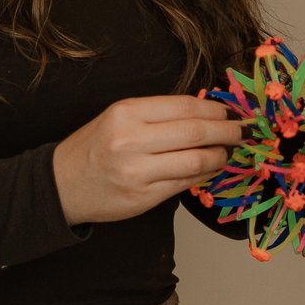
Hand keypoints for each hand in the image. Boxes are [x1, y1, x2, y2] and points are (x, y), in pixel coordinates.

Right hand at [53, 94, 243, 225]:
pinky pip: (185, 182)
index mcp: (127, 113)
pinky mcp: (143, 197)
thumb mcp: (119, 118)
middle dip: (227, 131)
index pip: (186, 106)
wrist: (61, 184)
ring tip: (228, 151)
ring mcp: (137, 172)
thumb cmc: (95, 147)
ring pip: (196, 160)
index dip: (216, 109)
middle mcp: (131, 140)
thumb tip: (207, 111)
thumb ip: (159, 114)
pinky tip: (211, 167)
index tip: (230, 111)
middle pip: (196, 132)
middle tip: (242, 131)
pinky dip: (204, 173)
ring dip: (220, 155)